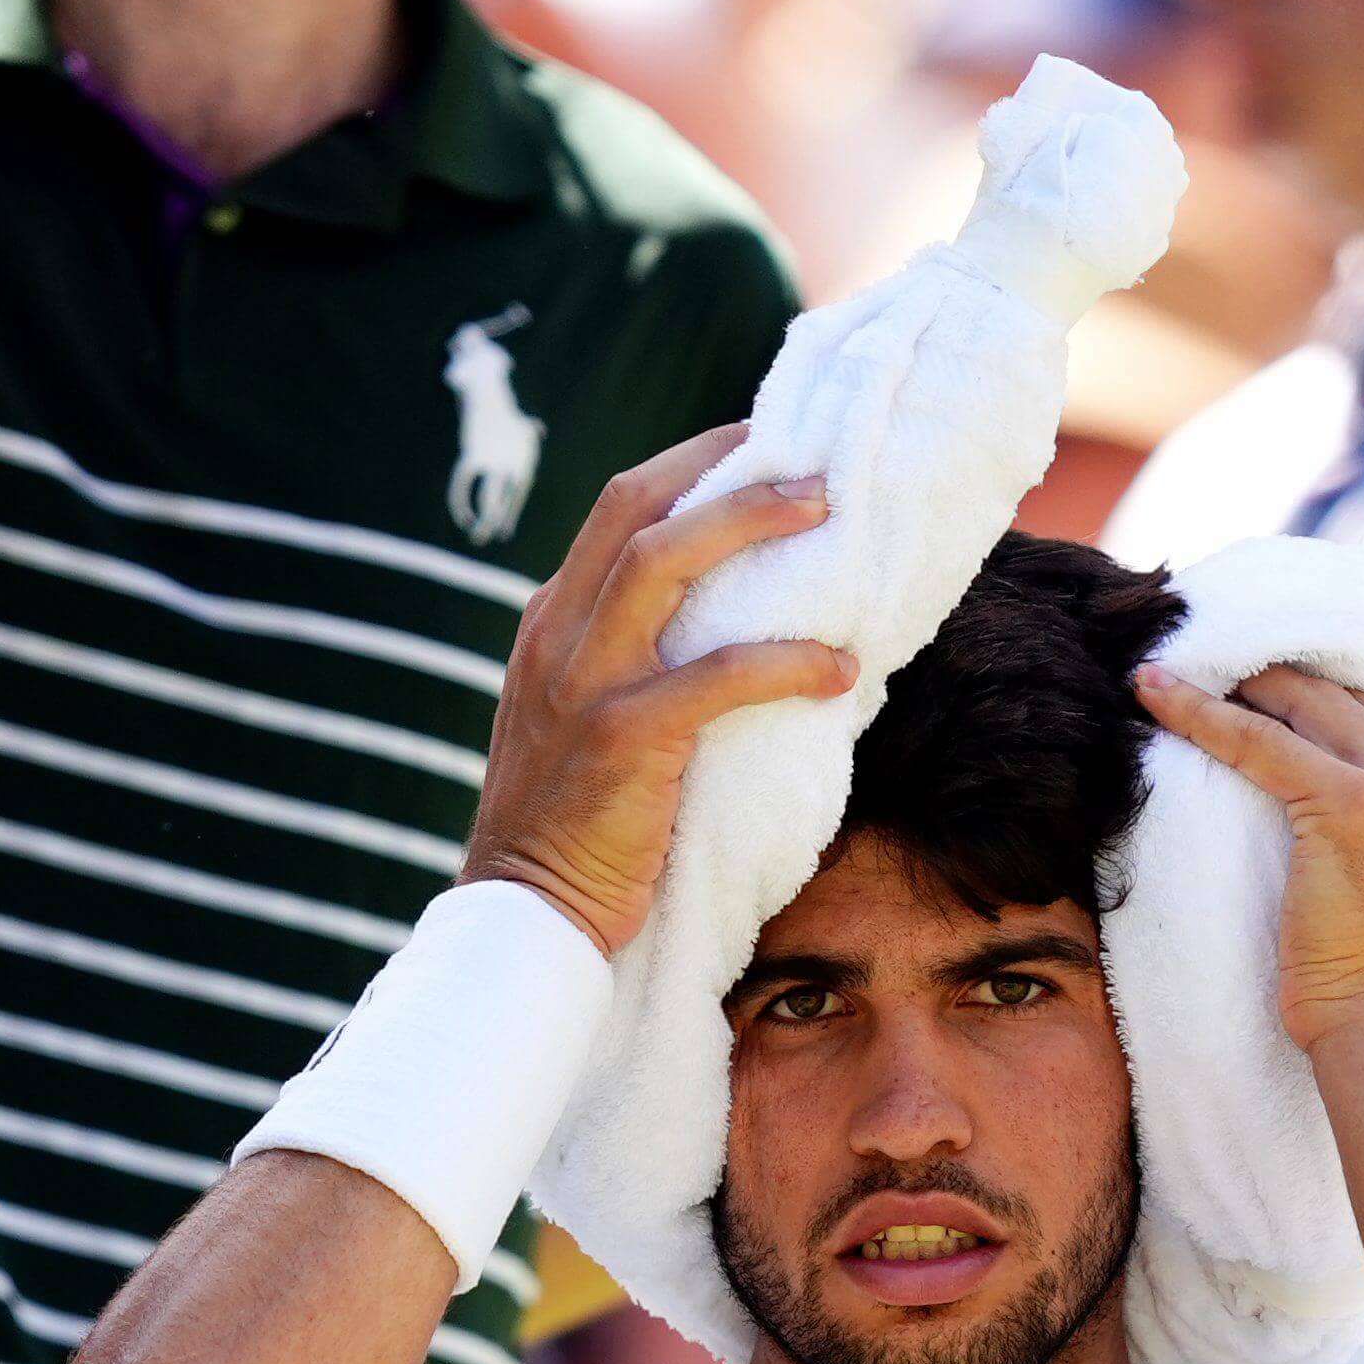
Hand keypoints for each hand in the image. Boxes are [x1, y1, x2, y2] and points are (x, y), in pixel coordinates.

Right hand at [462, 426, 850, 955]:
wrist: (524, 914)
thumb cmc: (576, 828)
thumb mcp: (587, 720)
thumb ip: (632, 663)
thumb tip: (732, 628)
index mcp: (552, 622)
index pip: (622, 510)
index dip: (696, 467)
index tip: (767, 448)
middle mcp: (559, 635)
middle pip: (638, 508)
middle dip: (727, 471)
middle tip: (815, 466)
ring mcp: (582, 682)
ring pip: (663, 562)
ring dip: (751, 525)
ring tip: (829, 515)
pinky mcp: (620, 738)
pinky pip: (715, 677)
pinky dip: (784, 664)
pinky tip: (839, 670)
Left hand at [1133, 665, 1363, 1052]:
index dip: (1328, 699)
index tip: (1277, 685)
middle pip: (1352, 700)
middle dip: (1283, 682)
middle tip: (1223, 668)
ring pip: (1307, 707)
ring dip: (1241, 687)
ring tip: (1189, 672)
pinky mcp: (1351, 804)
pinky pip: (1259, 742)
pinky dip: (1200, 713)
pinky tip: (1157, 692)